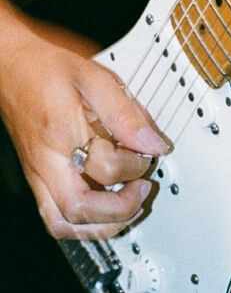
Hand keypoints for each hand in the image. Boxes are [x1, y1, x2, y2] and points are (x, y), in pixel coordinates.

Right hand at [0, 14, 170, 238]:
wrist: (11, 66)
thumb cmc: (49, 68)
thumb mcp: (95, 78)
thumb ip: (127, 113)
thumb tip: (154, 143)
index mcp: (62, 131)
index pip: (106, 166)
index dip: (137, 164)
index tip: (151, 151)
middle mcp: (45, 160)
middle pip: (78, 209)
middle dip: (120, 208)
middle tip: (144, 188)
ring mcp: (37, 173)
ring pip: (62, 223)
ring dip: (102, 226)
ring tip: (130, 206)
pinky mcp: (36, 178)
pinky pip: (54, 217)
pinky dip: (83, 224)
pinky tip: (106, 211)